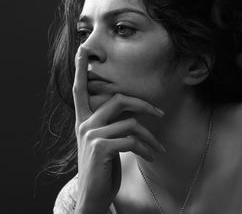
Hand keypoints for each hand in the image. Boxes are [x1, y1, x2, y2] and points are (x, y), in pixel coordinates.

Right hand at [73, 46, 164, 213]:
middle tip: (160, 114)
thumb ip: (111, 125)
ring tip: (157, 149)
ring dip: (150, 137)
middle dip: (143, 105)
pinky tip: (151, 157)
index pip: (79, 89)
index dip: (79, 68)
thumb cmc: (102, 166)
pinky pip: (132, 140)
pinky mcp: (101, 147)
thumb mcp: (104, 142)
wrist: (93, 194)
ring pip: (130, 122)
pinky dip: (146, 148)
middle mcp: (84, 123)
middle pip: (118, 99)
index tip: (81, 49)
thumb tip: (132, 114)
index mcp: (84, 119)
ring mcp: (91, 134)